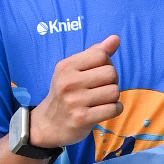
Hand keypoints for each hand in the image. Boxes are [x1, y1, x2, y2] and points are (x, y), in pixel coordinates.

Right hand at [31, 33, 121, 149]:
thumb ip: (94, 53)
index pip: (101, 55)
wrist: (47, 124)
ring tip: (101, 100)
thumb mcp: (73, 70)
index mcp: (66, 66)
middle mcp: (68, 82)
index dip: (106, 63)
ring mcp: (75, 101)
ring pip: (114, 91)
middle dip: (112, 81)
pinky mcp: (82, 118)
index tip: (98, 73)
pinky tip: (105, 110)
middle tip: (101, 88)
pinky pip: (113, 109)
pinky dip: (115, 109)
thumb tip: (115, 38)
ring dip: (113, 97)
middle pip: (111, 73)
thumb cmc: (65, 94)